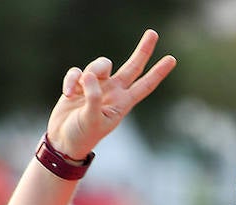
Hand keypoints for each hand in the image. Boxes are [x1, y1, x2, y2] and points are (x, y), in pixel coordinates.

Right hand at [47, 29, 175, 160]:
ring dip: (89, 73)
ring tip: (78, 93)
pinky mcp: (80, 84)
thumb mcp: (91, 120)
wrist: (63, 140)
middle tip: (153, 33)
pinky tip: (68, 93)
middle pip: (132, 67)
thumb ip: (93, 98)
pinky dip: (71, 80)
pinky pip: (77, 71)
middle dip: (143, 50)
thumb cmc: (82, 135)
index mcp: (122, 104)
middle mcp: (113, 92)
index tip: (172, 59)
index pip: (145, 85)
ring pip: (100, 65)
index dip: (158, 72)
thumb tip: (90, 75)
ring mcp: (97, 86)